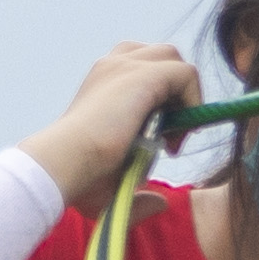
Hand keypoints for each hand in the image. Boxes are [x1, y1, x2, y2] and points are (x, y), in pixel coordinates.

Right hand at [21, 42, 205, 210]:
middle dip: (174, 89)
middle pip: (160, 55)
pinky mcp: (144, 75)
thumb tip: (161, 203)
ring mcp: (127, 67)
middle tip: (171, 132)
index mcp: (100, 83)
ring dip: (186, 94)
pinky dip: (194, 100)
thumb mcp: (107, 183)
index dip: (158, 96)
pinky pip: (187, 73)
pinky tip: (179, 134)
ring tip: (177, 134)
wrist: (64, 164)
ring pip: (175, 60)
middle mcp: (112, 67)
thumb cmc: (77, 179)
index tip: (158, 135)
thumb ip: (136, 195)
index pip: (138, 66)